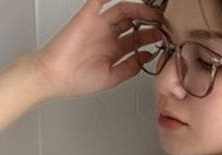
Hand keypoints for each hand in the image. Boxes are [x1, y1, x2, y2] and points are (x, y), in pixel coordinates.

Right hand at [29, 0, 165, 99]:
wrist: (55, 77)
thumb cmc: (77, 80)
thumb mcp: (112, 78)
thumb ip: (131, 67)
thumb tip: (147, 57)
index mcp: (113, 50)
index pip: (137, 39)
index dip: (152, 37)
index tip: (166, 39)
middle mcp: (107, 36)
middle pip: (133, 23)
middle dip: (150, 22)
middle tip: (164, 24)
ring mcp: (99, 25)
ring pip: (123, 11)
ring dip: (140, 10)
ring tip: (154, 13)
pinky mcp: (87, 16)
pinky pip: (99, 0)